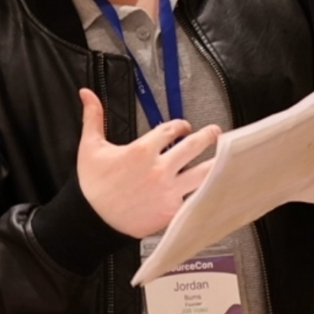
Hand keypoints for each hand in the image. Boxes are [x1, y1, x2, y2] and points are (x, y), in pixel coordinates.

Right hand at [75, 88, 218, 238]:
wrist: (91, 220)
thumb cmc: (91, 185)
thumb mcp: (90, 147)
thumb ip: (93, 118)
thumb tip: (87, 93)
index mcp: (142, 151)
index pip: (170, 130)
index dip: (180, 126)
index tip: (183, 127)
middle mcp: (159, 169)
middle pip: (193, 146)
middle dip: (207, 136)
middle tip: (214, 132)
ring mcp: (168, 191)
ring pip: (202, 173)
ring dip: (216, 162)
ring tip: (226, 156)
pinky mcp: (171, 211)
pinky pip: (195, 199)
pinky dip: (207, 192)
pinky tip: (217, 186)